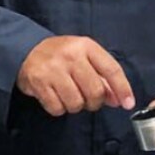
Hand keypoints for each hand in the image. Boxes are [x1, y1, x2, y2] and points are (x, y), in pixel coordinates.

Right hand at [16, 36, 135, 116]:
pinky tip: (56, 97)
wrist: (26, 49)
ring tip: (69, 96)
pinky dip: (59, 108)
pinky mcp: (38, 82)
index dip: (123, 89)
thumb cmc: (61, 55)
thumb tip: (117, 99)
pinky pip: (57, 108)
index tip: (127, 104)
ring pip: (76, 103)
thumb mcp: (84, 57)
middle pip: (95, 91)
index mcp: (86, 46)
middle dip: (95, 102)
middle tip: (88, 100)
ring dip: (75, 106)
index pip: (112, 69)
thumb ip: (102, 76)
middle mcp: (71, 56)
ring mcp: (53, 69)